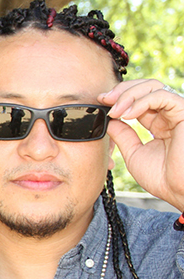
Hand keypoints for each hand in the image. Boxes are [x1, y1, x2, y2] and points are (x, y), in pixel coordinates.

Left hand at [98, 79, 183, 210]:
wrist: (179, 191)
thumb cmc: (162, 177)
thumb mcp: (134, 153)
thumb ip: (123, 135)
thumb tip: (109, 120)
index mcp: (158, 123)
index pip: (138, 99)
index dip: (119, 97)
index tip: (101, 102)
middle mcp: (168, 115)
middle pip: (145, 87)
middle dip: (122, 91)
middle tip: (105, 99)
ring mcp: (177, 113)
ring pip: (153, 87)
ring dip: (129, 94)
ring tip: (115, 110)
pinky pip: (162, 96)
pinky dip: (141, 101)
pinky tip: (127, 113)